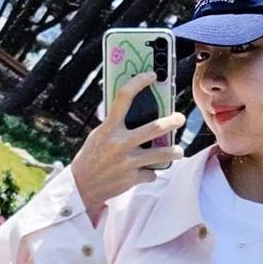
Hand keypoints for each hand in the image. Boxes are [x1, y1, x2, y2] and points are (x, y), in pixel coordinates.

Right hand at [70, 71, 185, 219]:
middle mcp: (120, 143)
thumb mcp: (99, 136)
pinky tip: (146, 173)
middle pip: (154, 128)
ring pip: (161, 154)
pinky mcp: (133, 178)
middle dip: (172, 121)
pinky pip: (151, 173)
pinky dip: (150, 173)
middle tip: (180, 118)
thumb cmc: (91, 158)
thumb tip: (135, 112)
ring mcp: (128, 161)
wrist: (82, 187)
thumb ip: (115, 126)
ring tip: (178, 151)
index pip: (124, 97)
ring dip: (174, 152)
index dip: (138, 83)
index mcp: (109, 128)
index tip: (151, 76)